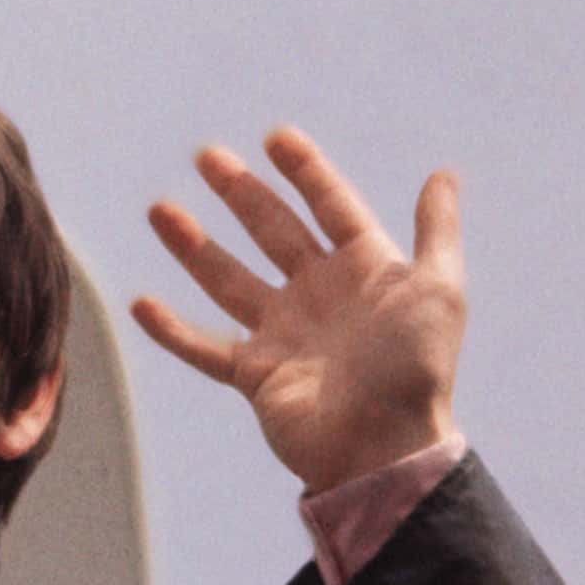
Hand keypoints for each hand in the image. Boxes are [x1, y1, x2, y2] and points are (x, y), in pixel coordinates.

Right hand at [132, 129, 466, 491]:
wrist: (384, 447)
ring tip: (160, 209)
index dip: (305, 171)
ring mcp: (284, 334)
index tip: (275, 137)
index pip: (330, 205)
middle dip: (240, 192)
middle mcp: (319, 295)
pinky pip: (205, 347)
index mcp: (365, 269)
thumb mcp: (440, 290)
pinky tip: (142, 304)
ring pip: (228, 279)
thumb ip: (436, 230)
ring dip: (193, 245)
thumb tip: (442, 174)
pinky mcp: (256, 374)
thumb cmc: (417, 370)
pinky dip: (172, 330)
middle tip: (206, 155)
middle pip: (273, 231)